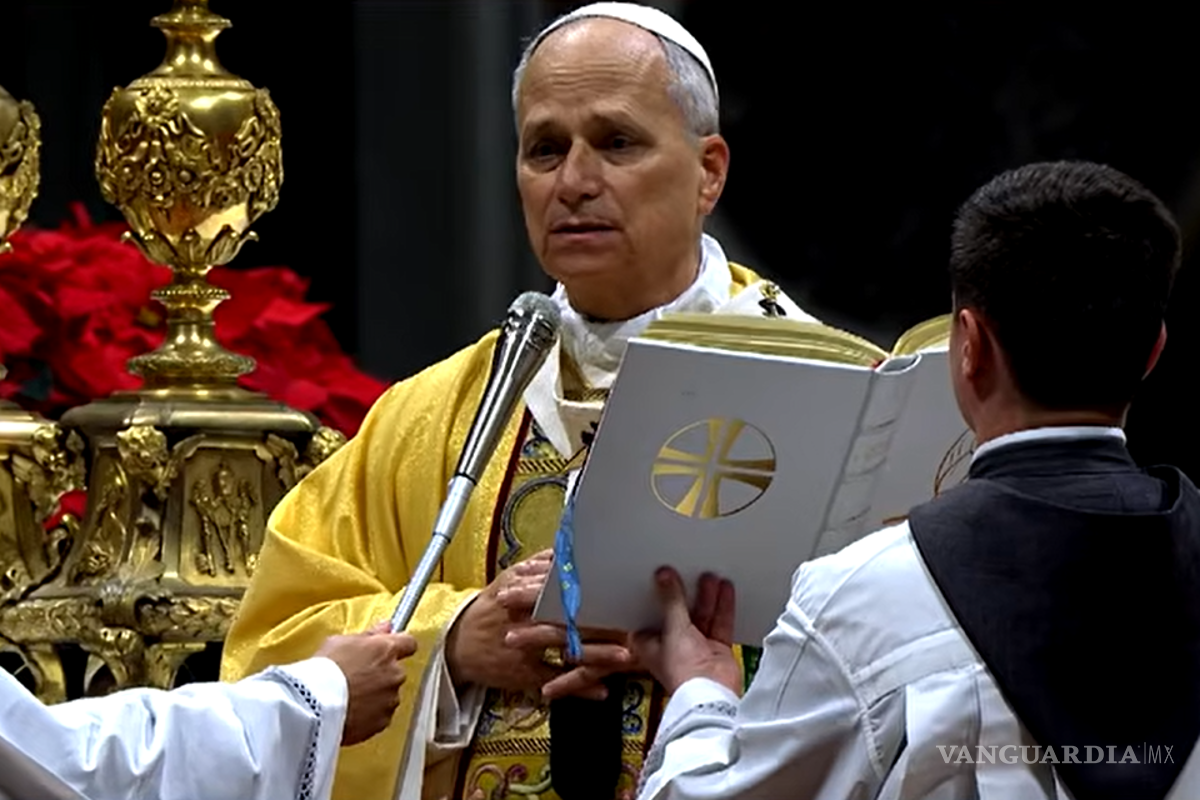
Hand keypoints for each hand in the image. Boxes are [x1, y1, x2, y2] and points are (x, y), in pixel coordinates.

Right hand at [316, 622, 417, 745]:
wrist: (315, 706)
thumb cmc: (324, 670)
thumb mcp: (340, 641)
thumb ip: (369, 635)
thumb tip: (386, 627)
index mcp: (386, 650)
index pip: (409, 643)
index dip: (400, 646)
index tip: (389, 650)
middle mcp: (394, 674)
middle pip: (396, 671)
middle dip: (381, 674)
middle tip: (357, 678)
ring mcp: (390, 699)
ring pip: (389, 695)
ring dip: (376, 696)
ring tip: (350, 698)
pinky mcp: (383, 722)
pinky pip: (380, 715)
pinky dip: (370, 715)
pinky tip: (351, 712)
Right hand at [446, 550, 633, 699]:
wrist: (455, 643)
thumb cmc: (486, 611)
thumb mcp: (508, 580)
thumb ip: (537, 566)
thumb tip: (562, 550)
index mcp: (527, 592)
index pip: (566, 591)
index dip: (595, 592)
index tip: (622, 590)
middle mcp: (528, 618)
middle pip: (572, 619)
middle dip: (604, 622)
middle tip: (634, 623)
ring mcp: (528, 648)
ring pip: (567, 650)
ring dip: (597, 654)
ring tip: (626, 657)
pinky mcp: (524, 672)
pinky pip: (556, 680)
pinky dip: (579, 687)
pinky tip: (601, 691)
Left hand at [631, 567, 740, 695]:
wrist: (710, 696)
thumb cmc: (681, 671)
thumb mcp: (673, 628)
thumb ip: (672, 601)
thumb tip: (663, 576)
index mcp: (651, 644)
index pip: (651, 616)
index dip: (655, 598)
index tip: (660, 576)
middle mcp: (673, 646)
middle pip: (678, 613)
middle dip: (685, 594)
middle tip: (688, 570)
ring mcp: (696, 647)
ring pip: (701, 616)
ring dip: (706, 597)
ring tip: (709, 575)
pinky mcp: (717, 649)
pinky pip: (720, 624)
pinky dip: (723, 607)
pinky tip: (726, 589)